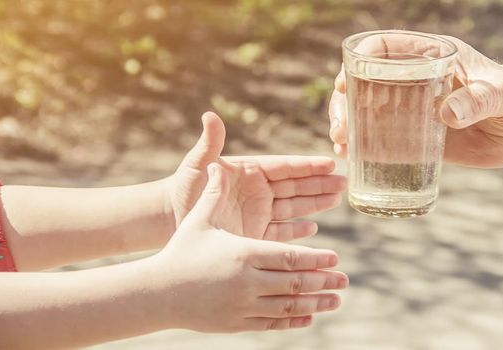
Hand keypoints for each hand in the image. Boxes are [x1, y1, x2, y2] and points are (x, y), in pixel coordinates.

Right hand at [154, 163, 348, 332]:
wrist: (158, 293)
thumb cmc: (180, 251)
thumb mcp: (199, 220)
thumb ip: (214, 193)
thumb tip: (217, 164)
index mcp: (244, 254)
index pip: (290, 257)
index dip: (316, 259)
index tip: (335, 259)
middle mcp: (248, 282)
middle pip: (295, 282)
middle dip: (323, 281)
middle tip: (344, 281)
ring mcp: (243, 305)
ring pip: (287, 305)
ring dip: (315, 303)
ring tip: (335, 301)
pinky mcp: (237, 323)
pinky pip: (272, 322)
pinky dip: (292, 319)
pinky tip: (308, 316)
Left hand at [166, 112, 346, 240]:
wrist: (171, 216)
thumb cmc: (185, 186)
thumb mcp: (198, 164)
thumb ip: (209, 143)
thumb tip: (210, 115)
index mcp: (251, 171)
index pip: (285, 167)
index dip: (307, 165)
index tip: (329, 162)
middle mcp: (260, 191)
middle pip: (296, 186)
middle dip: (320, 184)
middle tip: (344, 181)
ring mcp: (260, 212)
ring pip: (294, 207)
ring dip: (315, 203)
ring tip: (337, 199)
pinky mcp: (255, 233)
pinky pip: (281, 232)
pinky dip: (297, 229)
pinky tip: (314, 227)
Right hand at [328, 35, 502, 167]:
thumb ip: (479, 100)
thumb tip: (447, 114)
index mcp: (434, 55)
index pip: (388, 47)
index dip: (361, 59)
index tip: (346, 80)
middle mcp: (417, 80)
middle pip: (367, 81)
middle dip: (345, 100)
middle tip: (342, 126)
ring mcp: (416, 109)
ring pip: (369, 110)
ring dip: (349, 123)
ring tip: (342, 143)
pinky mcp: (420, 136)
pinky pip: (385, 138)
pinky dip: (365, 146)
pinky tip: (352, 157)